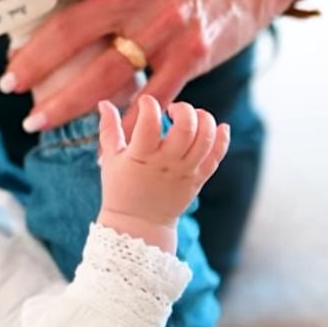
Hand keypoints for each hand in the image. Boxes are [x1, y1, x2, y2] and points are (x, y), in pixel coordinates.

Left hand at [0, 0, 303, 128]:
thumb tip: (36, 5)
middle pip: (71, 32)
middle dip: (31, 63)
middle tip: (5, 83)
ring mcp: (166, 28)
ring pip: (103, 75)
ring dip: (64, 103)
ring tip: (34, 120)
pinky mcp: (192, 57)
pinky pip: (149, 99)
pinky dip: (122, 123)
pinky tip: (97, 140)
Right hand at [96, 95, 230, 252]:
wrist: (139, 223)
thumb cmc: (121, 188)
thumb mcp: (110, 158)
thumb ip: (109, 128)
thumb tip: (104, 103)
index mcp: (141, 156)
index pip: (150, 121)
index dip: (149, 105)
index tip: (145, 103)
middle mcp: (167, 163)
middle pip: (186, 127)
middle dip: (183, 109)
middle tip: (173, 110)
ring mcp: (186, 172)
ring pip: (206, 139)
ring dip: (204, 119)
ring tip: (193, 116)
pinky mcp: (198, 179)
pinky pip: (217, 157)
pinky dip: (223, 139)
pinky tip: (220, 126)